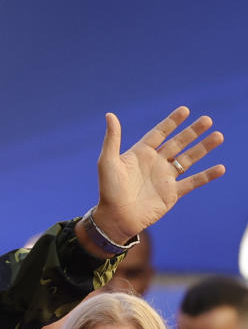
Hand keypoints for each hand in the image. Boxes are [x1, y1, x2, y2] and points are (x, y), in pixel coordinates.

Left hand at [89, 106, 224, 245]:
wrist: (116, 218)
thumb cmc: (108, 190)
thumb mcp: (107, 162)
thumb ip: (112, 139)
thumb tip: (109, 115)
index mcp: (140, 154)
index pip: (159, 133)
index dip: (171, 122)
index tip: (185, 110)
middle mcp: (155, 163)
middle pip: (178, 143)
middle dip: (193, 132)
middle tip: (207, 120)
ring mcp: (165, 178)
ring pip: (189, 159)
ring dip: (203, 148)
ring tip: (218, 136)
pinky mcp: (172, 193)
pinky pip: (193, 182)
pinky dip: (207, 176)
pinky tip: (221, 168)